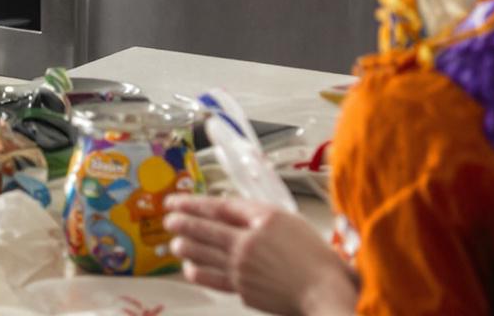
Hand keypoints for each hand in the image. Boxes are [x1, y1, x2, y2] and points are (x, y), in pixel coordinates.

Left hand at [166, 197, 358, 315]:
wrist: (326, 292)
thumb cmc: (314, 256)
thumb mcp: (286, 220)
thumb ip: (253, 212)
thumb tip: (224, 206)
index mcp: (259, 222)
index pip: (216, 208)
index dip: (191, 203)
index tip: (174, 200)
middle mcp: (246, 244)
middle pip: (204, 230)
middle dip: (181, 223)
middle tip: (168, 220)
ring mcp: (242, 269)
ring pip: (202, 255)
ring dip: (184, 247)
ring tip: (175, 243)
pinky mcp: (243, 291)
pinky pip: (212, 279)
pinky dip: (198, 272)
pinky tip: (190, 268)